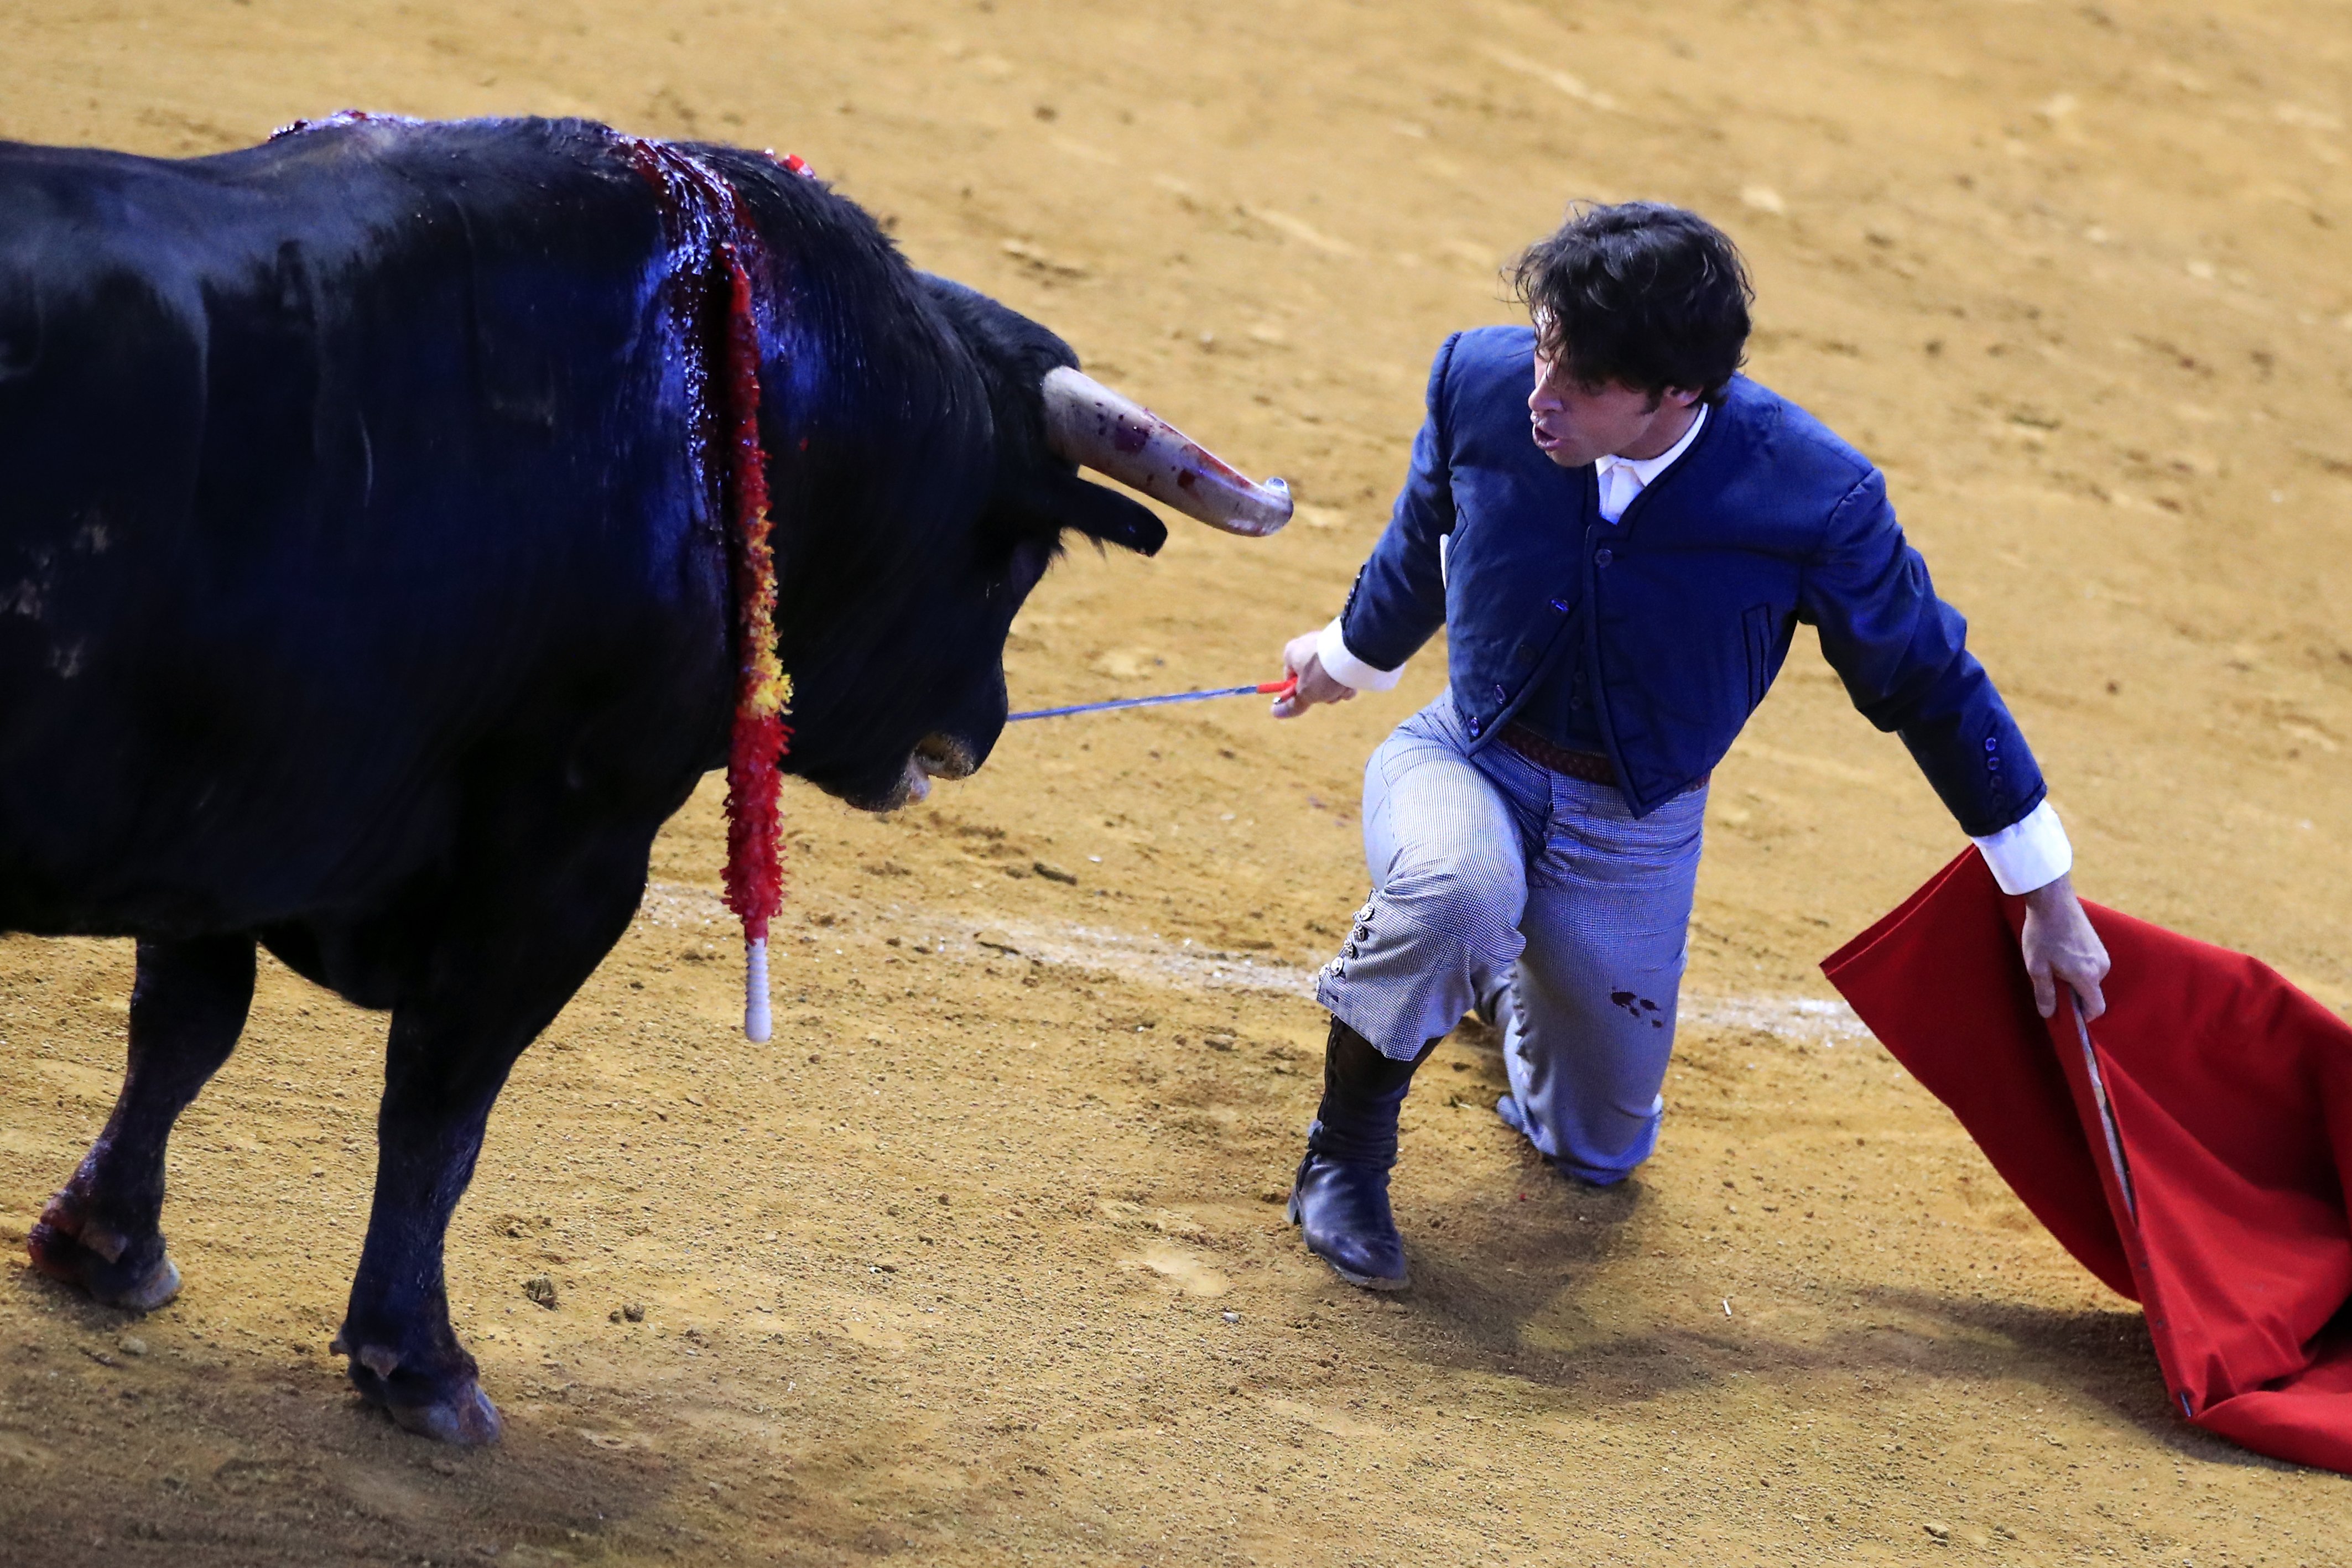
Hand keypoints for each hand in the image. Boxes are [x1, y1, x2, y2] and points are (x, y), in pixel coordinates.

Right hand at [1271, 631, 1357, 718]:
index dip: (1298, 693)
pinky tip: (1352, 681)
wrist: (1352, 653)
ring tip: (1342, 687)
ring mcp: (1326, 644)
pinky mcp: (1343, 646)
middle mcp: (1307, 645)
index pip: (1289, 678)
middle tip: (1328, 695)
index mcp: (1292, 652)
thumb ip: (1292, 705)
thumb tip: (1275, 713)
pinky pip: (1342, 668)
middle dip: (1323, 693)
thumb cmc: (1322, 672)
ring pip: (1329, 676)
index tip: (1307, 701)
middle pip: (1312, 679)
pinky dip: (1347, 678)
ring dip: (1337, 689)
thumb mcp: (1305, 694)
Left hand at [2020, 872, 2110, 1021]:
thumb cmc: (2043, 934)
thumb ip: (2045, 993)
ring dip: (2074, 979)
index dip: (2082, 1016)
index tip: (2065, 1014)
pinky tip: (2059, 954)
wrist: (2052, 901)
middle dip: (2073, 995)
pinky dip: (2077, 968)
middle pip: (2091, 994)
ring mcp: (2101, 955)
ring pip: (2090, 980)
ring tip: (2052, 964)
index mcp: (2088, 976)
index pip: (2095, 1009)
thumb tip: (2049, 1014)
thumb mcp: (2036, 967)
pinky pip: (2090, 967)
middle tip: (2050, 984)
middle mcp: (2101, 967)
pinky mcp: (2098, 946)